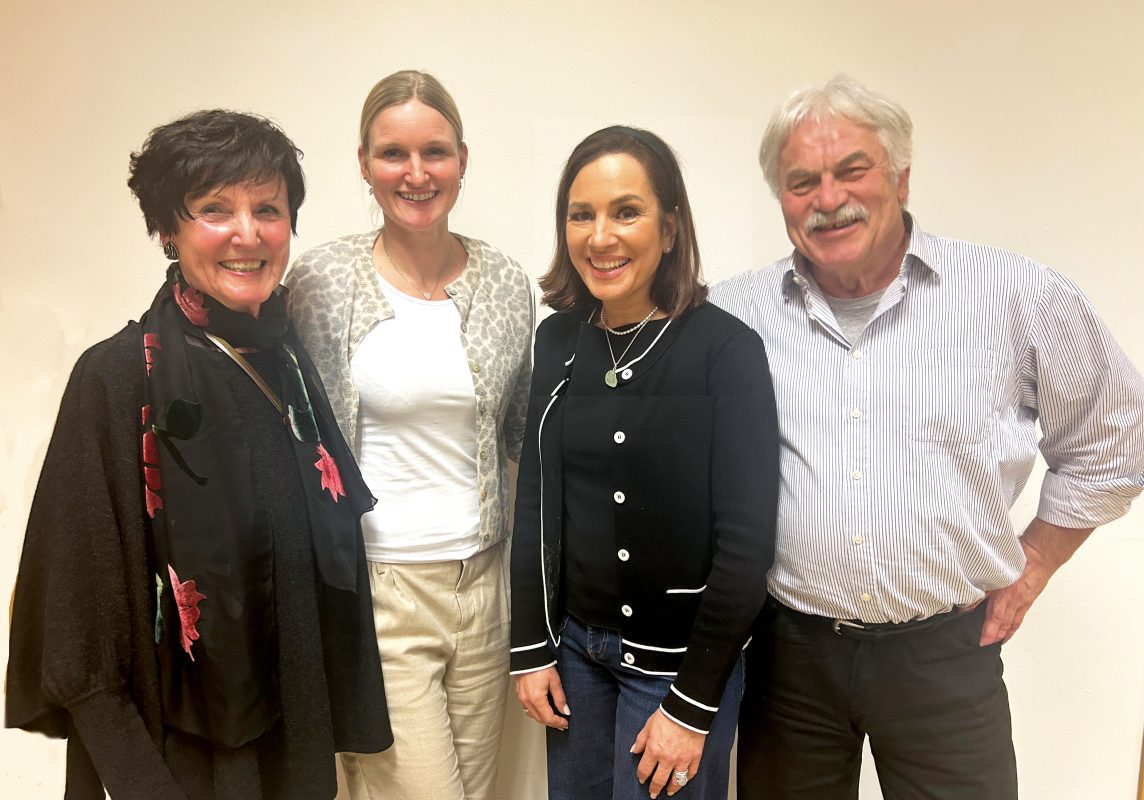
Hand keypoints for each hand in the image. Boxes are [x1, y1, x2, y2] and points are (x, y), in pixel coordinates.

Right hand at [514, 667, 569, 730]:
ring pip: (533, 716)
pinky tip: (542, 711)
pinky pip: (528, 709)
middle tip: (562, 724)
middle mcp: (527, 701)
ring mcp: (522, 698)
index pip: (548, 718)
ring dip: (544, 719)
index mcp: (537, 699)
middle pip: (540, 719)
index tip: (566, 723)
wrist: (528, 655)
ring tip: (553, 719)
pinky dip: (536, 713)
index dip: (558, 722)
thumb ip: (560, 698)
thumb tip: (565, 711)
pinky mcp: (519, 694)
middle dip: (552, 723)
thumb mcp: (555, 681)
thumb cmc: (541, 666)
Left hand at [631, 709, 704, 797]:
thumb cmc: (667, 715)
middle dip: (654, 789)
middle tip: (653, 794)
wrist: (687, 709)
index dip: (642, 776)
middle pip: (659, 780)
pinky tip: (683, 780)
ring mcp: (682, 759)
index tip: (641, 779)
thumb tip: (634, 751)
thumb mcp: (648, 725)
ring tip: (668, 792)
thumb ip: (640, 740)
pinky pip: (691, 773)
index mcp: (654, 750)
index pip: (644, 770)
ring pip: (676, 781)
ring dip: (671, 788)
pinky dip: (687, 778)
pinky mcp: (695, 757)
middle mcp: (667, 758)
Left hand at [979, 518, 1091, 645]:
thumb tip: (969, 602)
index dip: (988, 633)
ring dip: (1005, 633)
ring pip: (1013, 622)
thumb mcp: (995, 571)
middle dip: (995, 637)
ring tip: (997, 642)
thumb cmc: (1020, 558)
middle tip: (986, 647)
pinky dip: (1014, 625)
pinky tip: (1010, 628)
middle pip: (1004, 624)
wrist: (1041, 554)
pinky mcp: (1029, 599)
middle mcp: (1016, 601)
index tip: (982, 642)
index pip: (995, 619)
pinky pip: (1020, 616)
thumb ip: (981, 588)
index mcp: (1006, 595)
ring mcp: (1024, 601)